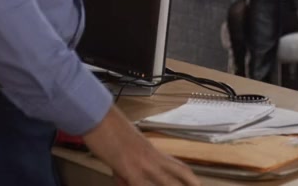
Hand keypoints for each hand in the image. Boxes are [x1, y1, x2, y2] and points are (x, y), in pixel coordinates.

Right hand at [82, 106, 198, 185]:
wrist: (99, 117)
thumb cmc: (108, 130)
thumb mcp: (122, 152)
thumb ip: (126, 171)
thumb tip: (125, 182)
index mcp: (153, 152)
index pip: (179, 167)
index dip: (190, 178)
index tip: (198, 184)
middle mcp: (152, 158)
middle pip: (180, 174)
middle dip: (189, 184)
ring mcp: (144, 164)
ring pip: (168, 182)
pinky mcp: (130, 169)